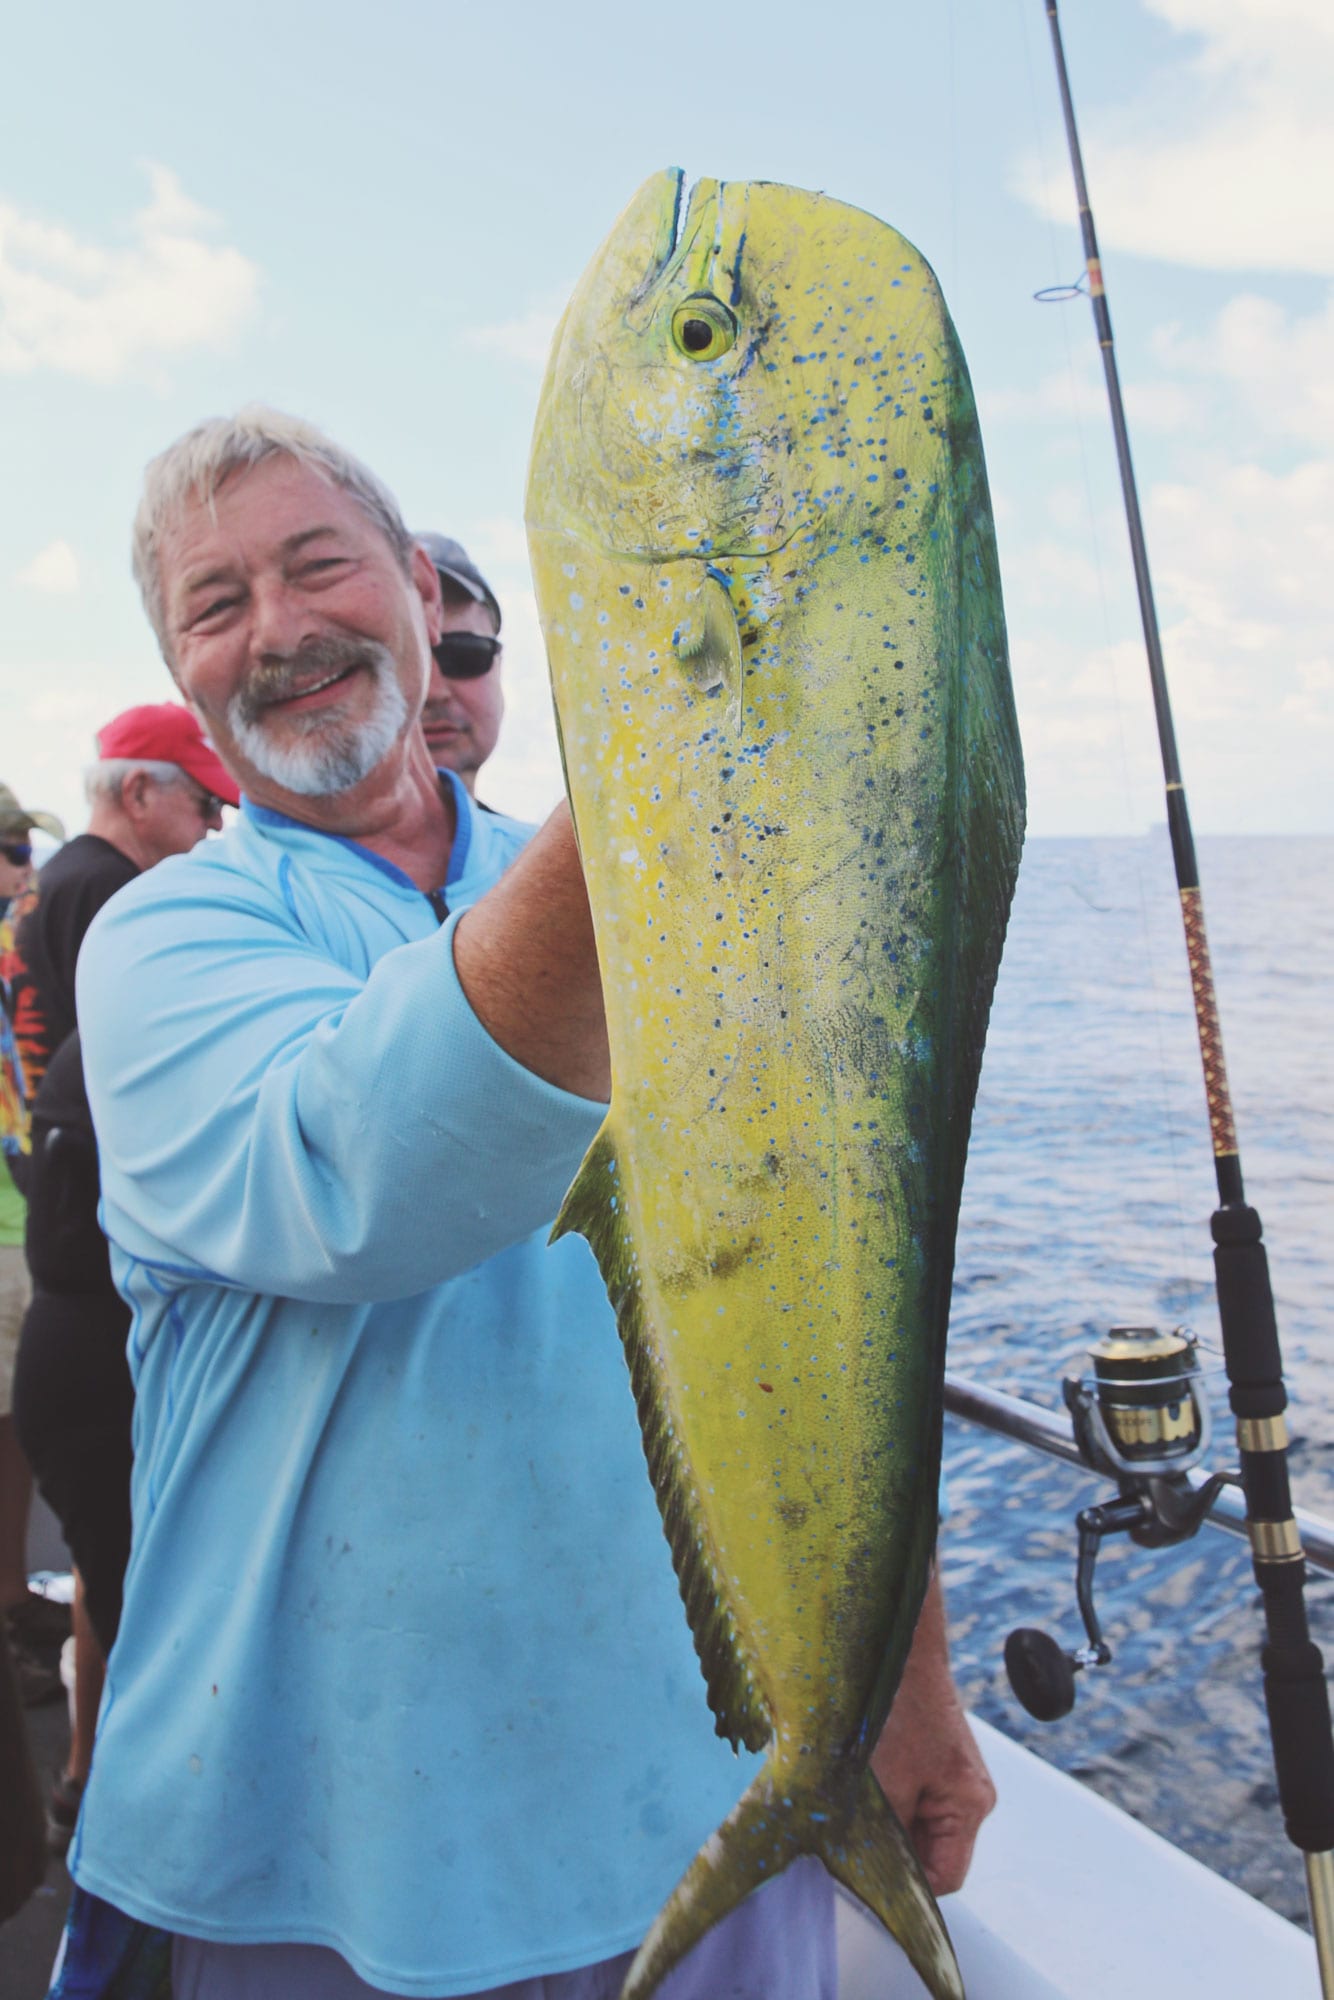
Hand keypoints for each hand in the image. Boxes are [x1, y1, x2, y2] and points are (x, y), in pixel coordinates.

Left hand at [869, 1572, 995, 1895]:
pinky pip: (904, 1794)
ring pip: (911, 1822)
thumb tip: (868, 1874)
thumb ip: (885, 1835)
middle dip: (890, 1848)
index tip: (866, 1882)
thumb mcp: (885, 1782)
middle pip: (928, 1852)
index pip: (943, 1877)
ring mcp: (946, 1773)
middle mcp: (966, 1792)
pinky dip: (881, 1793)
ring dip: (881, 1818)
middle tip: (851, 1837)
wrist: (893, 1638)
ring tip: (853, 1799)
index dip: (905, 1887)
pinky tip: (857, 1776)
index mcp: (969, 1804)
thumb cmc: (895, 1703)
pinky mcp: (926, 1754)